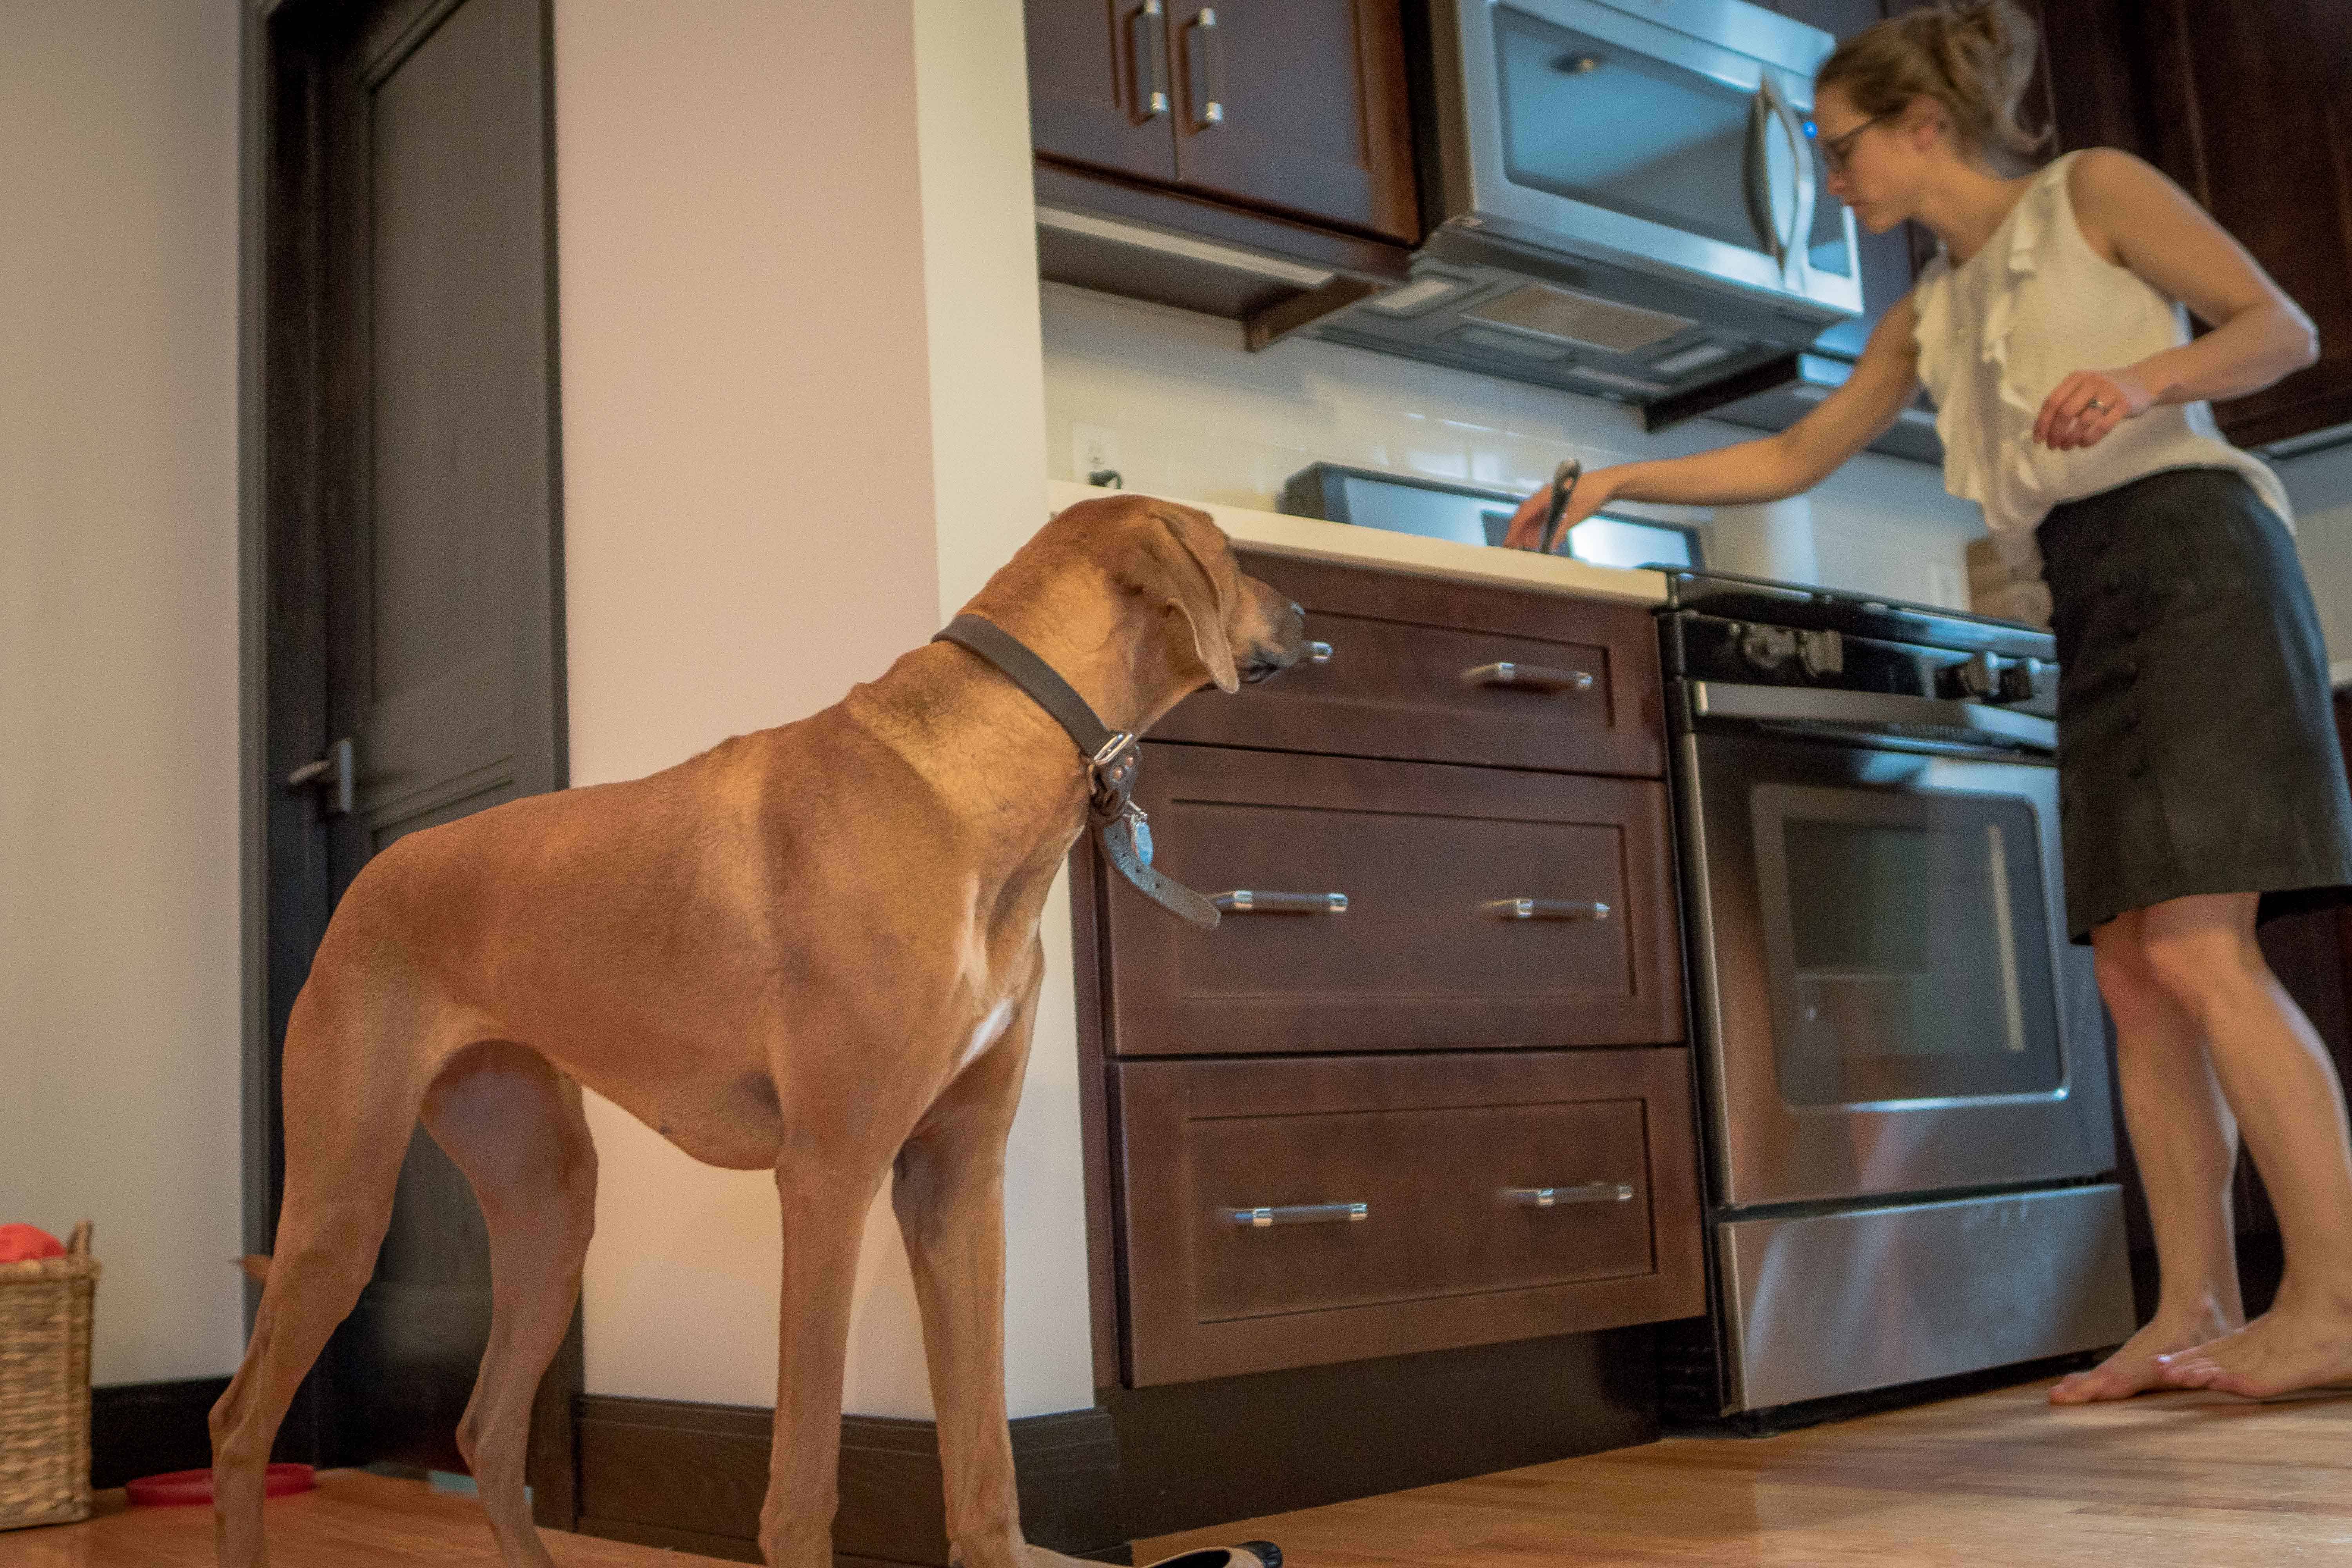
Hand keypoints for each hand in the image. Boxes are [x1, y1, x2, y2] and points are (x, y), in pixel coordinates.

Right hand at [1501, 466, 1617, 551]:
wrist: (1605, 484)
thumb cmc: (1591, 495)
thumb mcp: (1576, 514)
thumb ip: (1560, 530)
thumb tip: (1549, 547)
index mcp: (1544, 496)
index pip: (1523, 514)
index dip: (1514, 530)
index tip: (1508, 543)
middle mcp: (1543, 497)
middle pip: (1524, 515)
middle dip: (1517, 532)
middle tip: (1512, 548)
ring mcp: (1549, 500)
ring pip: (1532, 518)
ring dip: (1528, 532)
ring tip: (1526, 547)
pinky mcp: (1556, 504)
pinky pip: (1542, 517)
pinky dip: (1539, 529)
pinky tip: (1540, 540)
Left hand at [2033, 369, 2151, 450]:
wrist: (2142, 381)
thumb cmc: (2104, 390)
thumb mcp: (2083, 389)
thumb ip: (2066, 403)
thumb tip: (2045, 430)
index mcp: (2076, 378)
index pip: (2052, 401)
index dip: (2043, 422)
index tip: (2038, 440)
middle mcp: (2091, 382)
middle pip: (2066, 411)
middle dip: (2056, 432)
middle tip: (2053, 446)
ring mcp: (2109, 392)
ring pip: (2084, 420)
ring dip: (2071, 438)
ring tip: (2066, 447)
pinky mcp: (2124, 405)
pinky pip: (2103, 426)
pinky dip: (2090, 439)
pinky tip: (2083, 444)